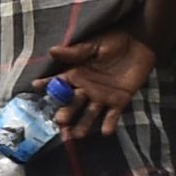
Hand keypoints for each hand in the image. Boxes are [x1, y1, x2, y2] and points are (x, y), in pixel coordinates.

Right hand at [37, 28, 157, 138]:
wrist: (140, 42)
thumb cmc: (114, 40)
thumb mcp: (94, 44)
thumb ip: (76, 52)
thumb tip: (52, 51)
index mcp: (76, 74)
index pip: (58, 83)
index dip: (47, 85)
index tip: (35, 88)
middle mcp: (86, 89)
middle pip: (72, 103)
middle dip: (66, 112)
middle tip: (60, 120)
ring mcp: (102, 96)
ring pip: (90, 113)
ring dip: (83, 124)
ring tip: (77, 135)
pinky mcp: (119, 101)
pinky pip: (113, 115)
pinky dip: (109, 124)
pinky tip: (106, 132)